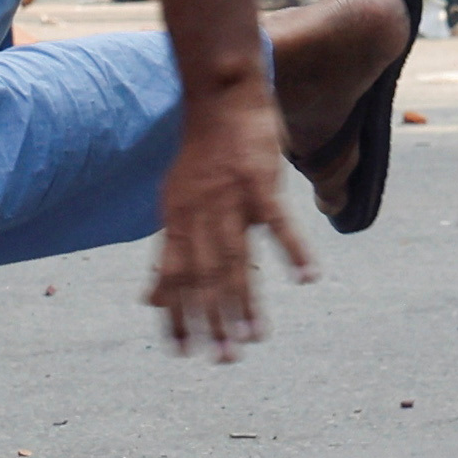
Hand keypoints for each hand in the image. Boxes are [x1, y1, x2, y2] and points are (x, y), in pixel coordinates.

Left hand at [141, 79, 312, 356]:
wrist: (220, 99)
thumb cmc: (199, 158)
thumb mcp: (173, 204)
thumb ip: (167, 254)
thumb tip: (150, 301)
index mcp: (176, 219)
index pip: (172, 276)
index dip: (177, 314)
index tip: (183, 353)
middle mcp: (198, 211)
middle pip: (205, 274)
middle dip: (213, 318)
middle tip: (224, 358)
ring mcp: (229, 196)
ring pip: (236, 255)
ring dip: (245, 298)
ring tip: (255, 335)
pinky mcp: (260, 180)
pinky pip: (278, 221)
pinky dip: (293, 250)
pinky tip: (307, 278)